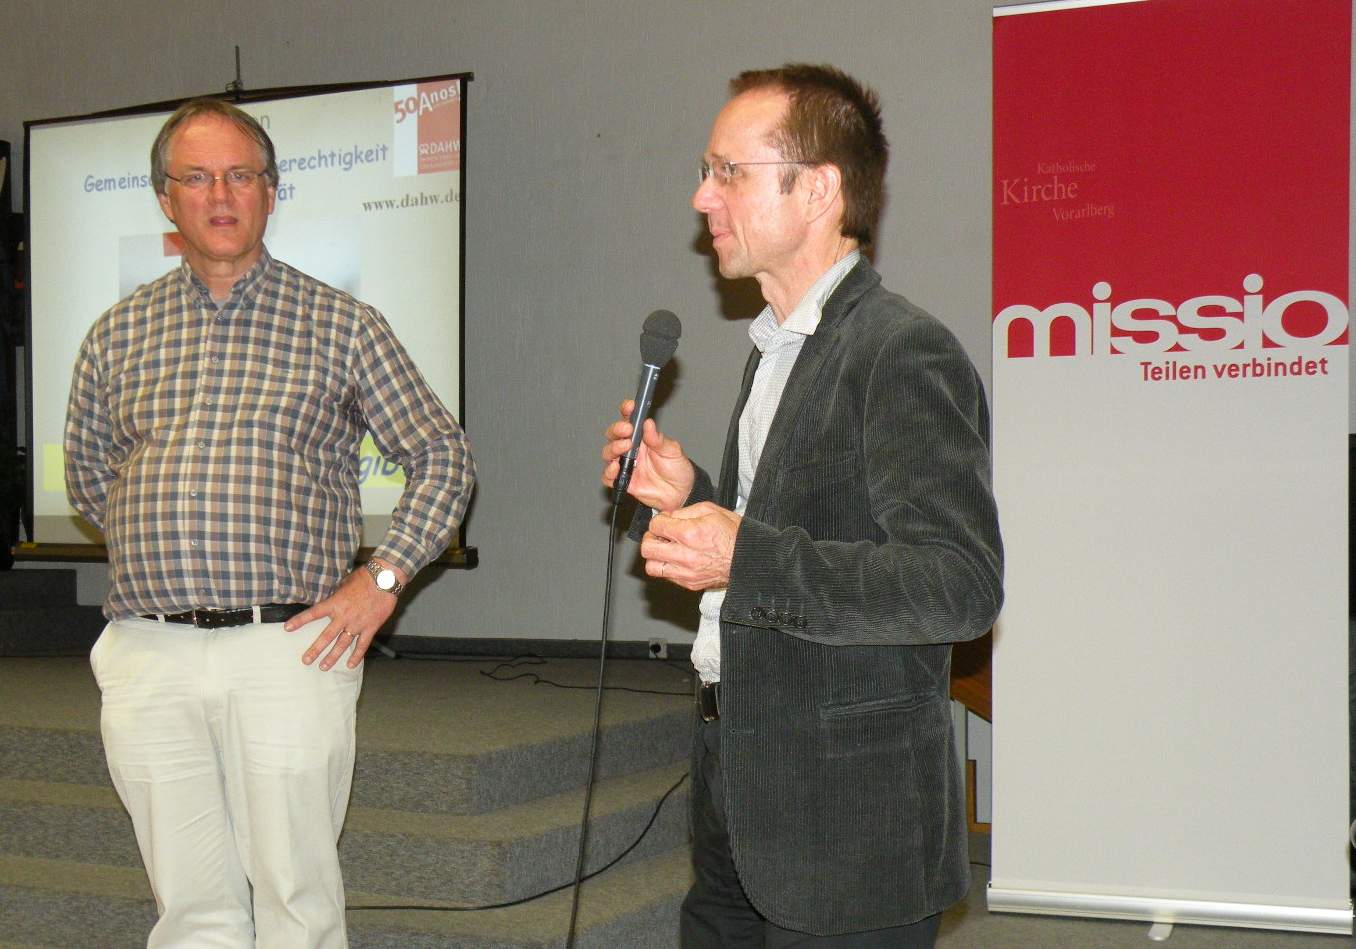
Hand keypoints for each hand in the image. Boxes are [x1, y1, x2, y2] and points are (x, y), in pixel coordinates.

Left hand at [286, 563, 406, 669]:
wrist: (384, 579)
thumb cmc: (364, 577)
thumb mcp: (345, 583)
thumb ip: (337, 595)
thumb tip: (331, 599)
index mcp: (335, 603)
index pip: (314, 613)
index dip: (300, 621)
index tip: (288, 628)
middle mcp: (344, 616)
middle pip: (327, 636)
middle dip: (315, 649)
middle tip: (306, 660)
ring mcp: (357, 624)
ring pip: (342, 644)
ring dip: (332, 657)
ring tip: (324, 667)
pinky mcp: (370, 628)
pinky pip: (362, 645)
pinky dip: (357, 655)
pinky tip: (351, 665)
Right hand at [601, 399, 694, 511]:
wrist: (680, 494)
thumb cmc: (677, 469)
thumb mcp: (672, 451)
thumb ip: (659, 439)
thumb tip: (648, 424)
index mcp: (642, 438)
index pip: (630, 420)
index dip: (627, 412)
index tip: (629, 407)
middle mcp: (631, 449)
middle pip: (614, 435)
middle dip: (617, 430)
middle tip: (627, 430)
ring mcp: (626, 465)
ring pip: (609, 453)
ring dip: (613, 448)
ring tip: (625, 447)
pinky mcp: (624, 481)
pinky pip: (608, 476)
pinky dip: (609, 472)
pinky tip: (616, 468)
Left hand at [640, 502, 740, 590]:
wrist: (750, 559)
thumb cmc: (734, 534)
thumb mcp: (711, 510)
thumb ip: (685, 512)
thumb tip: (669, 517)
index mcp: (689, 534)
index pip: (655, 526)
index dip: (658, 521)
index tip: (665, 521)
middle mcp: (685, 555)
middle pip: (647, 548)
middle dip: (651, 538)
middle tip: (660, 535)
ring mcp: (686, 572)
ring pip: (652, 567)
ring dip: (655, 556)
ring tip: (666, 550)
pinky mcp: (690, 584)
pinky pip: (667, 577)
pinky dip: (667, 567)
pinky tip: (677, 559)